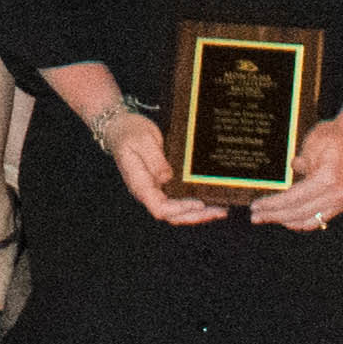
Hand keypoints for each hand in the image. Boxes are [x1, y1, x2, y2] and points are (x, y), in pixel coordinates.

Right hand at [92, 111, 226, 227]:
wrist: (121, 127)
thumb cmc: (129, 132)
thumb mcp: (142, 140)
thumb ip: (154, 159)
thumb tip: (167, 177)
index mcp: (140, 185)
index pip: (159, 207)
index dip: (180, 209)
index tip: (198, 203)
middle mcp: (148, 192)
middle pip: (172, 215)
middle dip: (196, 215)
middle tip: (219, 210)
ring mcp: (156, 190)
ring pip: (177, 211)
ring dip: (199, 213)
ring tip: (221, 209)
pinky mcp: (163, 184)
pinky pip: (179, 199)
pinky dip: (195, 203)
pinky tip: (210, 198)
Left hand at [245, 114, 342, 230]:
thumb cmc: (334, 135)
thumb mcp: (312, 143)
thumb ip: (300, 162)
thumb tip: (291, 171)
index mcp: (327, 179)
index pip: (293, 198)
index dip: (272, 205)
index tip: (256, 206)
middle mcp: (336, 194)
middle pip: (298, 213)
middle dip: (274, 215)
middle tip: (255, 216)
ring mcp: (341, 201)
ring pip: (309, 221)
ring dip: (286, 221)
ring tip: (268, 218)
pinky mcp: (342, 202)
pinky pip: (319, 218)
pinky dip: (302, 221)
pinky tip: (287, 219)